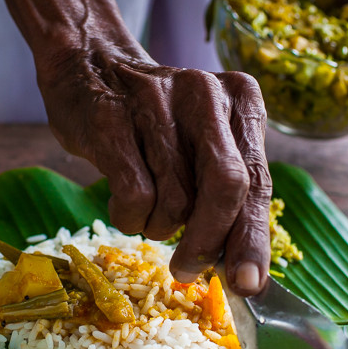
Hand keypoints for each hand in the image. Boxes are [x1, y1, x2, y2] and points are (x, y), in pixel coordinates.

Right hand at [35, 40, 272, 295]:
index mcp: (242, 100)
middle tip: (188, 271)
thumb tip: (244, 268)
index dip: (252, 239)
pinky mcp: (112, 120)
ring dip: (160, 227)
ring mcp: (157, 103)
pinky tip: (125, 206)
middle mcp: (207, 95)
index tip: (249, 283)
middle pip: (226, 188)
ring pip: (176, 200)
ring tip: (149, 214)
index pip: (258, 181)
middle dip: (210, 243)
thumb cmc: (155, 119)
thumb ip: (228, 192)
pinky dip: (130, 218)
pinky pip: (135, 196)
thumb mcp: (204, 141)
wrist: (90, 64)